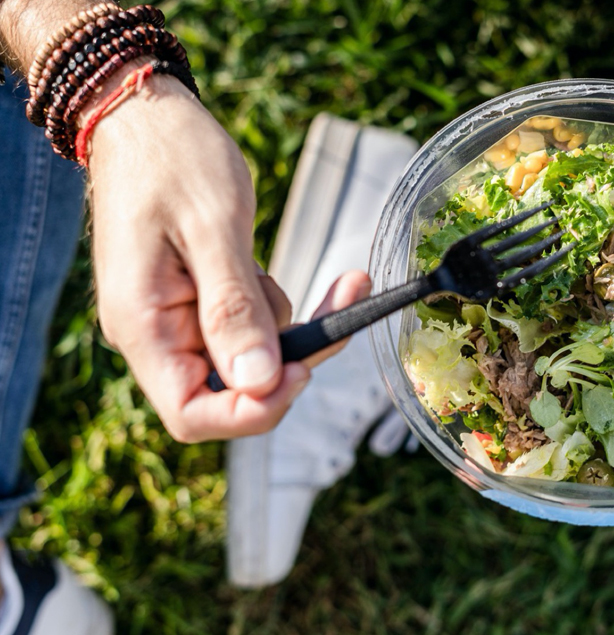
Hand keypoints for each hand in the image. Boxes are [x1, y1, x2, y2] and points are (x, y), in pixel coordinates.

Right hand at [87, 71, 369, 441]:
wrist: (146, 116)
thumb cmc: (174, 159)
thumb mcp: (215, 229)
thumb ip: (235, 309)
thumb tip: (260, 382)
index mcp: (144, 325)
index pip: (193, 415)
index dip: (253, 410)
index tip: (303, 371)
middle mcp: (155, 334)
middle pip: (231, 391)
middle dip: (292, 359)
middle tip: (345, 307)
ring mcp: (176, 320)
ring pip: (249, 359)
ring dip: (292, 328)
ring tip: (324, 278)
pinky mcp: (198, 303)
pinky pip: (248, 327)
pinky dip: (277, 308)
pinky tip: (281, 268)